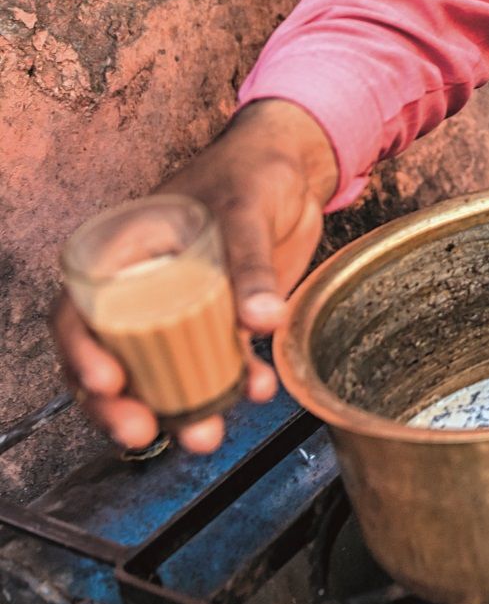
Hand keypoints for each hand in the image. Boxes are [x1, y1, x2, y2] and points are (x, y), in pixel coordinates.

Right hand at [50, 99, 336, 453]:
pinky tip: (258, 388)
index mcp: (122, 255)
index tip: (108, 383)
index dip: (81, 354)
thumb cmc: (251, 171)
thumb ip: (249, 265)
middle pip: (112, 358)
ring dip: (180, 409)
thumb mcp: (244, 209)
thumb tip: (261, 322)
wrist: (296, 167)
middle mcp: (142, 289)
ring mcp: (180, 310)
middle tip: (146, 431)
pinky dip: (233, 381)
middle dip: (122, 404)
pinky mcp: (221, 321)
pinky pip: (216, 363)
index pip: (77, 313)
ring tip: (206, 435)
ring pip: (162, 372)